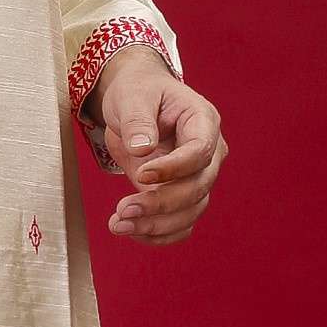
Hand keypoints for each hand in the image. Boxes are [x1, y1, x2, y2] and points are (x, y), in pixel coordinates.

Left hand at [93, 51, 229, 245]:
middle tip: (122, 211)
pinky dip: (158, 234)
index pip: (200, 152)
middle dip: (161, 204)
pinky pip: (180, 224)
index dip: (173, 168)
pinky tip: (131, 231)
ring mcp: (197, 177)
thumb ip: (137, 121)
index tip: (141, 174)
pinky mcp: (182, 196)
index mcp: (203, 121)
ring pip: (191, 212)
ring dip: (156, 225)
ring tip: (118, 225)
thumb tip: (143, 150)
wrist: (136, 102)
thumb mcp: (132, 96)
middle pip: (198, 188)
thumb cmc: (138, 92)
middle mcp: (208, 153)